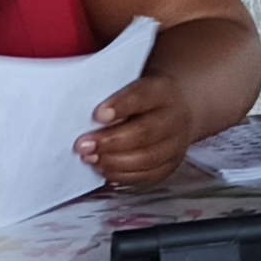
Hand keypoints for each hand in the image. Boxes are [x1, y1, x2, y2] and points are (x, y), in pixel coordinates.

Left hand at [77, 74, 196, 187]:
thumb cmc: (143, 98)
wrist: (178, 108)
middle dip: (110, 141)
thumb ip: (111, 96)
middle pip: (145, 132)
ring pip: (147, 158)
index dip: (120, 107)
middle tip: (83, 145)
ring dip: (114, 162)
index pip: (142, 97)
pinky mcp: (170, 165)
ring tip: (90, 159)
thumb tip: (83, 115)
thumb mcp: (131, 85)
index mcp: (162, 91)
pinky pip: (148, 175)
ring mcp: (175, 144)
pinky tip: (104, 170)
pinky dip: (123, 175)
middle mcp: (174, 118)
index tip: (97, 115)